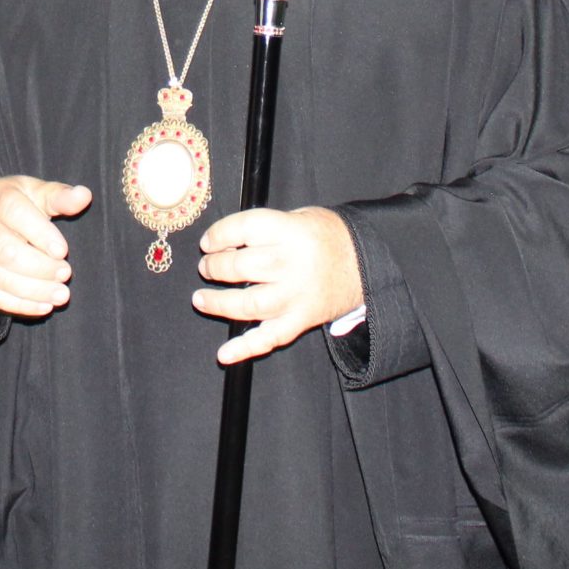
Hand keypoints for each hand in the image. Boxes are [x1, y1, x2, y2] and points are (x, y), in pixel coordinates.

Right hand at [0, 175, 92, 317]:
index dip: (39, 233)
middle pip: (4, 250)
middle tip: (66, 273)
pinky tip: (44, 306)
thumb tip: (84, 195)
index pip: (15, 213)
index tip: (62, 251)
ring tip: (61, 294)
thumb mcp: (38, 192)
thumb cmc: (17, 203)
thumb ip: (60, 196)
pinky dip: (18, 304)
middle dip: (38, 267)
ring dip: (31, 290)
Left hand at [191, 206, 364, 363]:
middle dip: (216, 268)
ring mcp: (297, 295)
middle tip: (207, 268)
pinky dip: (245, 348)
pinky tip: (224, 353)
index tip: (207, 242)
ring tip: (202, 299)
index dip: (219, 235)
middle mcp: (293, 263)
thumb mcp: (299, 216)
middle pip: (242, 267)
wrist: (367, 262)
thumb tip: (225, 242)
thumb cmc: (327, 235)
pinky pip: (271, 337)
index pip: (245, 229)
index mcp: (291, 231)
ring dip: (220, 304)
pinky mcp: (302, 319)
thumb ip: (266, 227)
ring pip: (250, 304)